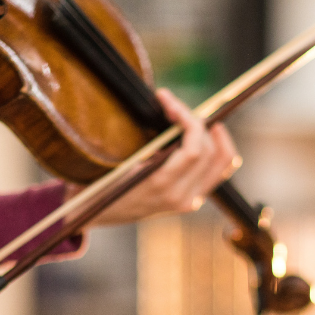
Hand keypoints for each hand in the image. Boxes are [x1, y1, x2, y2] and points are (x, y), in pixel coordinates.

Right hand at [78, 89, 239, 226]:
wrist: (92, 215)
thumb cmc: (97, 183)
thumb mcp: (112, 160)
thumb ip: (144, 142)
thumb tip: (169, 108)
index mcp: (160, 185)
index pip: (194, 148)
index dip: (187, 117)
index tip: (167, 99)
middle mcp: (179, 196)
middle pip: (211, 151)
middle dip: (197, 121)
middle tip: (174, 106)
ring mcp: (187, 201)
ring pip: (222, 162)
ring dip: (213, 134)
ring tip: (195, 117)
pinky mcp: (189, 201)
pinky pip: (217, 172)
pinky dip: (218, 150)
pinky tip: (208, 133)